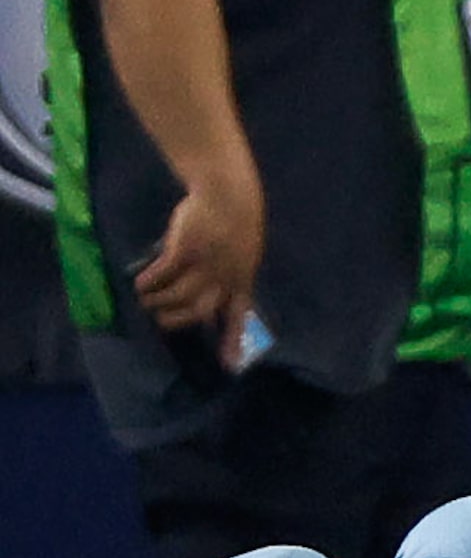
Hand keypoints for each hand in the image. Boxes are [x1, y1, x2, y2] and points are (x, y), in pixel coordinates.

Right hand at [135, 170, 263, 363]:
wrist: (227, 192)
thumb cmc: (235, 222)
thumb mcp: (242, 253)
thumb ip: (228, 274)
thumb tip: (205, 295)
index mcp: (242, 279)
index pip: (239, 315)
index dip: (232, 340)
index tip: (229, 365)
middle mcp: (224, 276)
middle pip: (199, 310)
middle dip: (178, 319)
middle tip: (161, 320)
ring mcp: (204, 264)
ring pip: (177, 294)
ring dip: (158, 301)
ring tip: (145, 300)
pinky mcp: (184, 250)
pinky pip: (162, 274)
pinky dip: (148, 281)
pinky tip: (140, 283)